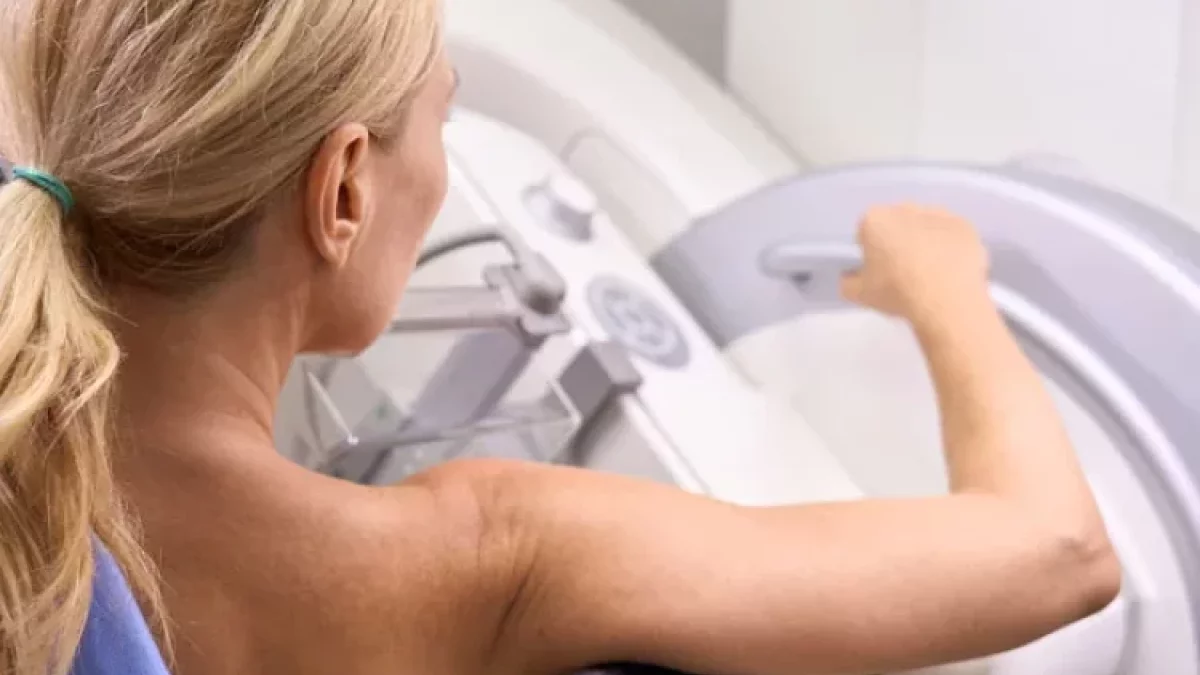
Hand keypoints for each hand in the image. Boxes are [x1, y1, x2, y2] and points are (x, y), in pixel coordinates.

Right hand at [841, 204, 990, 323]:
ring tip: (931, 271)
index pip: (866, 231)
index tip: (877, 270)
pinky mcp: (965, 226)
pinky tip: (951, 270)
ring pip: (926, 225)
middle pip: (897, 223)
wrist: (947, 300)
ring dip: (926, 240)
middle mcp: (906, 209)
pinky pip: (952, 234)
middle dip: (898, 240)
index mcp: (874, 220)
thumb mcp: (860, 295)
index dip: (870, 251)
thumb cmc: (897, 293)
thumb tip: (851, 277)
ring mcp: (939, 214)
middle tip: (903, 271)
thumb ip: (848, 282)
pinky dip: (951, 247)